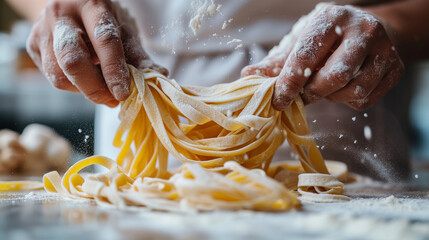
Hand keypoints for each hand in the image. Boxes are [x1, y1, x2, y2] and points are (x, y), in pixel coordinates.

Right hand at [27, 0, 166, 106]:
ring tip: (102, 88)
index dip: (114, 71)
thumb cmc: (101, 23)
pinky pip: (52, 77)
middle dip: (95, 88)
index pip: (104, 41)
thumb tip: (160, 76)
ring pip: (59, 74)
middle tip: (113, 99)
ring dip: (84, 90)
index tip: (123, 93)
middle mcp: (62, 15)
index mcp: (92, 6)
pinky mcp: (32, 46)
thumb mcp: (123, 32)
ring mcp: (42, 30)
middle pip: (73, 61)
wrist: (68, 8)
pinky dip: (73, 86)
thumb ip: (138, 56)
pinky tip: (85, 79)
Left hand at [242, 4, 403, 110]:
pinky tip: (343, 88)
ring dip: (331, 98)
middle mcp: (363, 30)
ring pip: (353, 90)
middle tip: (302, 96)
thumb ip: (277, 62)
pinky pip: (366, 99)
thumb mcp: (301, 42)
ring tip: (324, 87)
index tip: (278, 101)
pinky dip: (348, 101)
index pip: (307, 55)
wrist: (368, 31)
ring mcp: (384, 49)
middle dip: (312, 93)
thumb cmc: (326, 39)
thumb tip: (248, 75)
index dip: (289, 82)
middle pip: (334, 76)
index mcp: (332, 18)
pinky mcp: (396, 69)